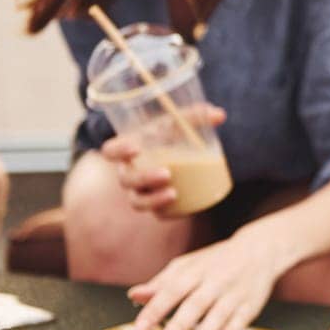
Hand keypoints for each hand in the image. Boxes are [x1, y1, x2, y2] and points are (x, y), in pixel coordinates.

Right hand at [101, 105, 225, 212]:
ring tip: (173, 193)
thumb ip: (196, 116)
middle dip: (143, 178)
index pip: (110, 151)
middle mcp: (129, 172)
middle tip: (166, 173)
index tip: (136, 147)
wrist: (179, 156)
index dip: (118, 150)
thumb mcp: (180, 123)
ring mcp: (140, 191)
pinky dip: (166, 212)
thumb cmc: (172, 134)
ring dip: (152, 200)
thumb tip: (220, 115)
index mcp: (128, 149)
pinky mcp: (156, 204)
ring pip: (137, 201)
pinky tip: (180, 207)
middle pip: (126, 180)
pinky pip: (157, 213)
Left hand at [128, 231, 283, 329]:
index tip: (139, 329)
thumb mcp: (188, 265)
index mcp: (195, 271)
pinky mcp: (252, 303)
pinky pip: (243, 318)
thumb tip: (133, 295)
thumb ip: (162, 283)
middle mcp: (215, 281)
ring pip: (220, 313)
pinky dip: (233, 329)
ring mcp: (235, 292)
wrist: (259, 249)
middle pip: (196, 302)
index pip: (172, 290)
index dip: (155, 309)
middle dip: (181, 322)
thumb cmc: (215, 261)